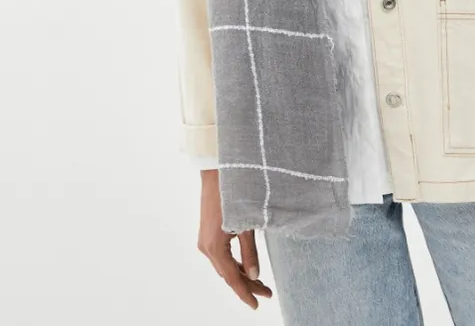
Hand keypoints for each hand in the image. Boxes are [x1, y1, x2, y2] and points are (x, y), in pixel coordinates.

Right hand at [197, 169, 272, 309]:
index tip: (256, 305)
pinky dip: (234, 263)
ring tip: (260, 282)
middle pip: (228, 273)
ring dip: (241, 274)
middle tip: (267, 293)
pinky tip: (246, 266)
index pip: (232, 278)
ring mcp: (205, 240)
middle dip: (247, 284)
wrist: (216, 172)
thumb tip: (255, 275)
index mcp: (214, 247)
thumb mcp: (246, 224)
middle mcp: (206, 247)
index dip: (245, 293)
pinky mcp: (207, 233)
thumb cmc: (233, 194)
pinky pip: (221, 256)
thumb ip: (250, 252)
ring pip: (225, 265)